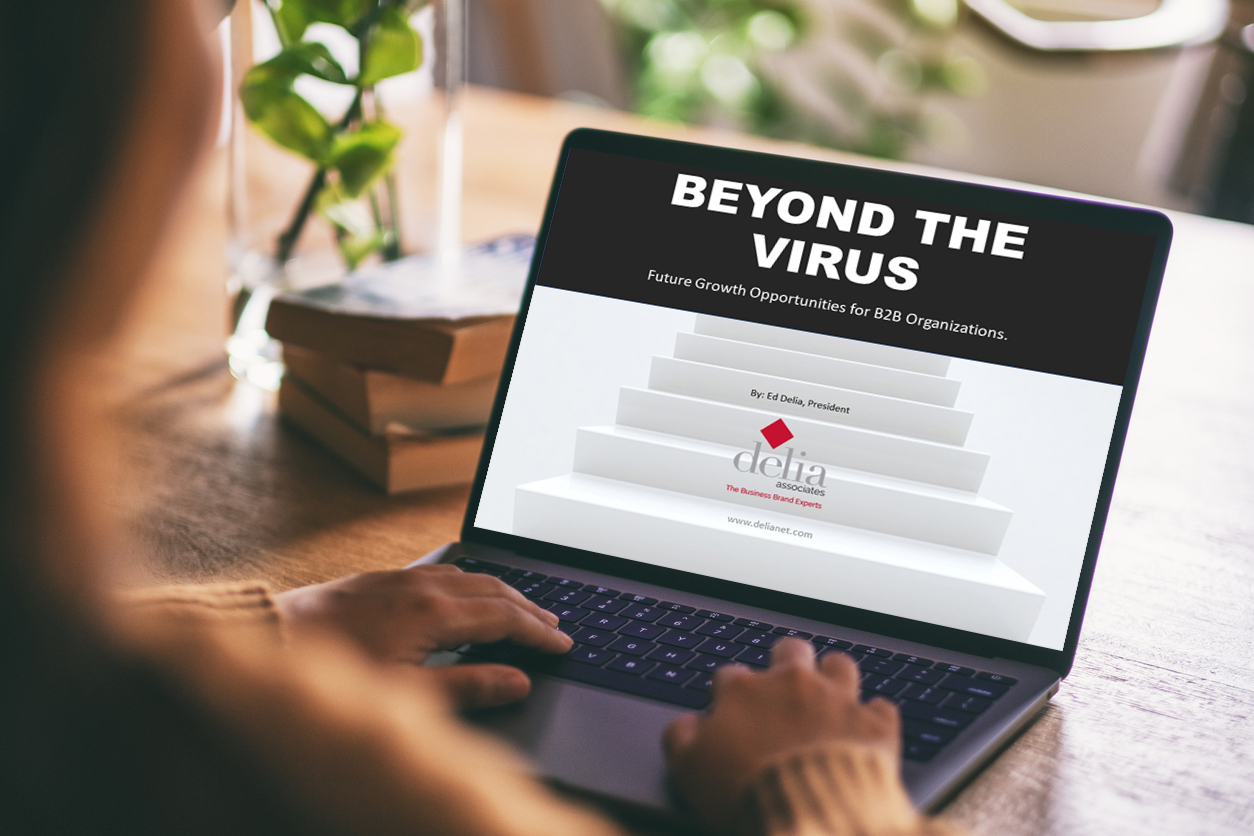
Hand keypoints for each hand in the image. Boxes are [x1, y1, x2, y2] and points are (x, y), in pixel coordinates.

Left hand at [274, 564, 571, 707]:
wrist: (271, 639)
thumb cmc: (336, 674)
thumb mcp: (408, 694)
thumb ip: (469, 687)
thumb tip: (518, 682)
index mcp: (435, 613)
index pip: (505, 618)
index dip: (539, 633)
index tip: (563, 645)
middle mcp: (423, 587)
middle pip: (494, 590)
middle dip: (529, 608)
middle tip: (556, 625)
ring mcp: (401, 579)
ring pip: (469, 577)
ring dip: (502, 593)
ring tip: (523, 609)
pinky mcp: (381, 579)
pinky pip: (441, 573)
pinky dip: (470, 584)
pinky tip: (466, 594)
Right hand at [664, 639, 899, 833]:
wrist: (809, 814)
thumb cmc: (745, 791)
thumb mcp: (688, 770)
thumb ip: (681, 739)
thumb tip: (686, 726)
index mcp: (744, 692)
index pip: (730, 675)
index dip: (729, 695)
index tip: (731, 713)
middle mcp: (791, 684)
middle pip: (789, 650)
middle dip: (786, 662)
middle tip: (784, 687)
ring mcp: (836, 700)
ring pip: (839, 665)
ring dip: (834, 679)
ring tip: (830, 698)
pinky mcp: (874, 725)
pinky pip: (881, 708)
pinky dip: (873, 719)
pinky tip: (866, 731)